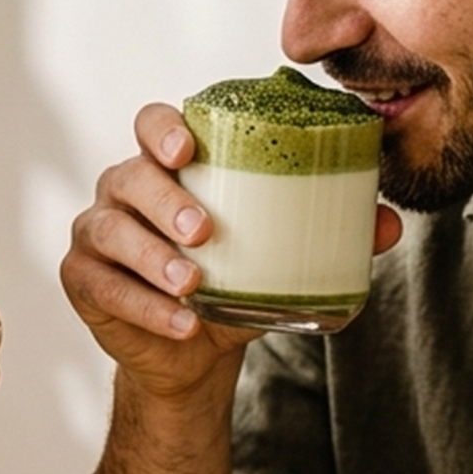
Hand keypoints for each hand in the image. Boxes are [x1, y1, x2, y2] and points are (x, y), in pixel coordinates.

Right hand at [59, 104, 404, 404]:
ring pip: (111, 232)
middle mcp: (124, 190)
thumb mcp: (281, 253)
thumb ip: (331, 231)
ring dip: (152, 258)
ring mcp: (97, 233)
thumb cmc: (235, 279)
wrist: (193, 349)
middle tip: (204, 229)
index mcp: (167, 165)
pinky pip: (105, 287)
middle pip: (129, 178)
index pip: (152, 124)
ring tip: (193, 283)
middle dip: (164, 201)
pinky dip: (145, 306)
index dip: (163, 130)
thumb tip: (389, 223)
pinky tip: (182, 322)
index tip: (187, 150)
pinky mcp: (83, 280)